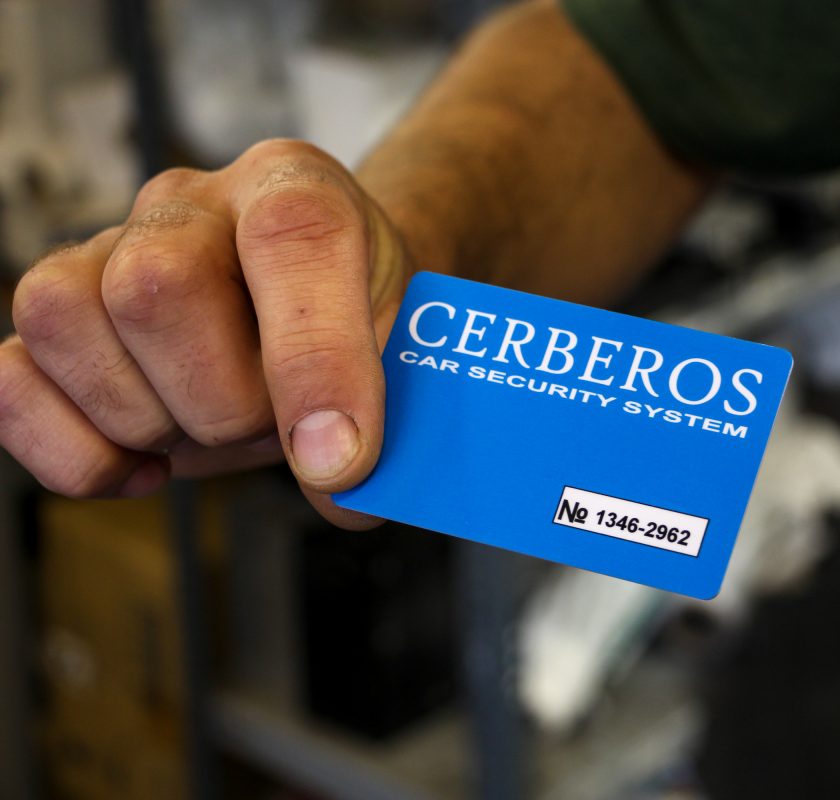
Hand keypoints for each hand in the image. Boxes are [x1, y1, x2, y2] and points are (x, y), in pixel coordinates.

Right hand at [1, 139, 408, 526]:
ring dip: (147, 418)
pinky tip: (144, 465)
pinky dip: (72, 452)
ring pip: (63, 315)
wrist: (325, 304)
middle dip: (222, 399)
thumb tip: (336, 488)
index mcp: (296, 188)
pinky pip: (8, 380)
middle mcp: (192, 206)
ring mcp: (108, 253)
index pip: (294, 234)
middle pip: (155, 283)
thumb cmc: (362, 323)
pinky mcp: (60, 324)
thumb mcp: (404, 358)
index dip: (315, 356)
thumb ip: (391, 421)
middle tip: (270, 421)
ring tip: (210, 426)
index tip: (339, 458)